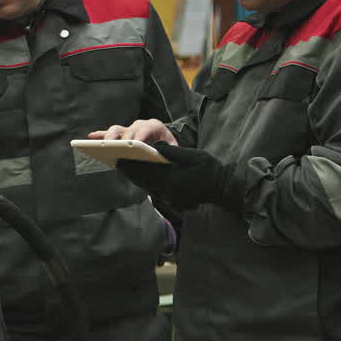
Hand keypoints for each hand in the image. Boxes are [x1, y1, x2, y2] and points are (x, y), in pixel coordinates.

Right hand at [88, 119, 177, 145]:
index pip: (146, 129)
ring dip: (108, 136)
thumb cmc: (169, 146)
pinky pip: (108, 134)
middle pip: (128, 129)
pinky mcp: (121, 135)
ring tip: (102, 145)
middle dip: (122, 138)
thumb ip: (169, 151)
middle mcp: (139, 125)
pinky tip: (91, 138)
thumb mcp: (173, 148)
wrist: (166, 142)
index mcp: (154, 126)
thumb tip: (158, 152)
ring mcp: (129, 129)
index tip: (134, 144)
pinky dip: (99, 135)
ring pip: (116, 130)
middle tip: (117, 147)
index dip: (139, 136)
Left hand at [116, 143, 242, 211]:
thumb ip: (173, 151)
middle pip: (142, 180)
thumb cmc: (210, 170)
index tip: (119, 157)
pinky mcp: (172, 196)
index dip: (130, 165)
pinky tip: (138, 173)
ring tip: (123, 165)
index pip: (145, 172)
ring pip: (146, 185)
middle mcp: (167, 190)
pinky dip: (144, 180)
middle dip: (129, 170)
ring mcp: (169, 195)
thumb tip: (156, 145)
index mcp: (171, 180)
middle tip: (116, 160)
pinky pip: (153, 188)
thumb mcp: (194, 156)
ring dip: (134, 176)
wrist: (224, 188)